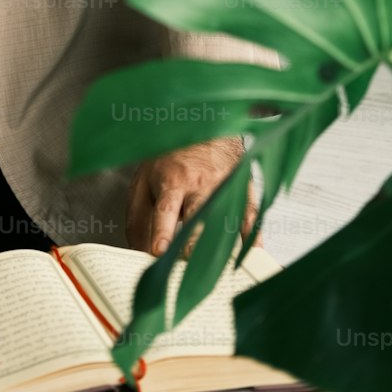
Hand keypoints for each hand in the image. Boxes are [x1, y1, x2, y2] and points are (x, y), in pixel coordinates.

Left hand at [125, 139, 259, 257]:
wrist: (204, 124)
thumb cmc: (171, 158)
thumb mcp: (144, 180)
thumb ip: (139, 217)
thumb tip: (139, 253)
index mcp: (173, 181)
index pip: (166, 209)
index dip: (163, 231)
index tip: (160, 251)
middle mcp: (200, 184)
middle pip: (198, 216)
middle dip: (193, 241)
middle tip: (187, 262)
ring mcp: (224, 186)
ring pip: (224, 217)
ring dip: (221, 242)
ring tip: (218, 267)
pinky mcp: (242, 188)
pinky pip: (250, 212)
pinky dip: (253, 233)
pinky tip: (252, 251)